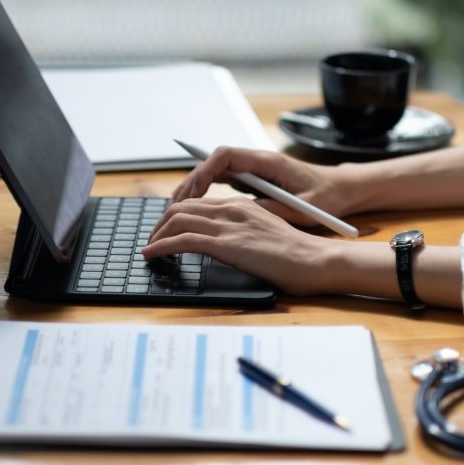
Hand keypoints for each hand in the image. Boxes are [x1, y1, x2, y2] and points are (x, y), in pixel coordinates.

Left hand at [142, 196, 338, 295]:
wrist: (315, 260)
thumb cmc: (298, 256)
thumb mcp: (267, 235)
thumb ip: (245, 232)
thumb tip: (226, 244)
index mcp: (242, 206)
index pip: (197, 203)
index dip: (174, 216)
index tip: (165, 231)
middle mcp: (232, 209)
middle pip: (181, 207)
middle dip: (159, 224)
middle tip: (151, 241)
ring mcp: (228, 225)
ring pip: (177, 220)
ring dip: (156, 235)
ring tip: (147, 250)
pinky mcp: (226, 243)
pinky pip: (182, 240)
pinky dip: (161, 246)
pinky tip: (152, 256)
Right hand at [172, 147, 353, 225]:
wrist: (341, 190)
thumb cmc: (326, 198)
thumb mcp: (301, 209)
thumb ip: (271, 210)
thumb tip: (241, 214)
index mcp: (267, 161)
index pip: (225, 156)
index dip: (204, 171)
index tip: (193, 193)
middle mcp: (256, 161)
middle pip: (212, 163)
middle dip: (190, 182)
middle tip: (173, 207)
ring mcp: (252, 170)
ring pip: (213, 172)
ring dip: (194, 188)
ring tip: (175, 210)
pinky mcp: (252, 180)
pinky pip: (221, 182)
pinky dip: (205, 194)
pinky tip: (193, 210)